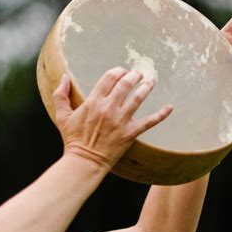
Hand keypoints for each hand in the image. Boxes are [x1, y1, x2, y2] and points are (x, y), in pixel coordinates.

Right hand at [52, 67, 172, 170]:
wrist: (84, 160)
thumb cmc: (73, 138)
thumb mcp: (62, 116)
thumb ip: (61, 95)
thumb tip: (63, 78)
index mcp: (94, 101)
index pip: (109, 78)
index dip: (117, 71)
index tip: (121, 71)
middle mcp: (109, 108)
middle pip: (126, 84)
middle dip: (134, 75)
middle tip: (138, 73)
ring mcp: (121, 120)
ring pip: (139, 97)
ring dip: (147, 86)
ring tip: (152, 80)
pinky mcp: (131, 133)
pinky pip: (150, 122)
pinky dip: (161, 114)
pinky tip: (170, 107)